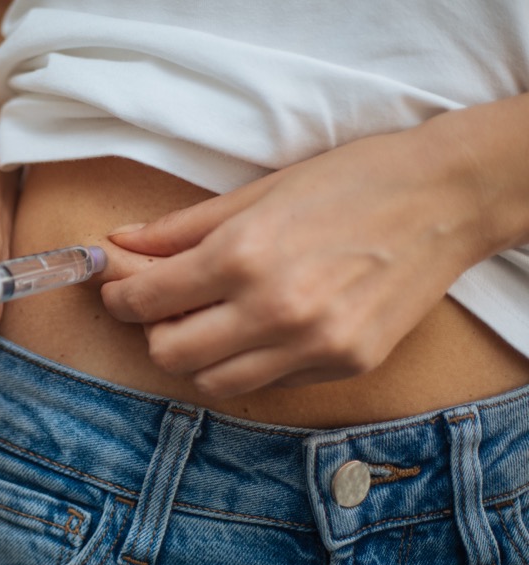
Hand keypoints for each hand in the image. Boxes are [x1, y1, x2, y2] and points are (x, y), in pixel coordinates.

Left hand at [100, 125, 487, 397]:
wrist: (447, 198)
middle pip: (169, 354)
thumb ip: (181, 228)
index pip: (146, 300)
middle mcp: (274, 310)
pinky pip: (268, 383)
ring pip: (213, 383)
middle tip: (161, 305)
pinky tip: (258, 329)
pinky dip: (247, 363)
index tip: (118, 287)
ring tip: (208, 321)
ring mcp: (313, 345)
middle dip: (152, 330)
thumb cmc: (351, 181)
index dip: (119, 294)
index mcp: (243, 256)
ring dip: (196, 357)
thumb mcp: (257, 192)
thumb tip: (122, 243)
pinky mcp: (346, 365)